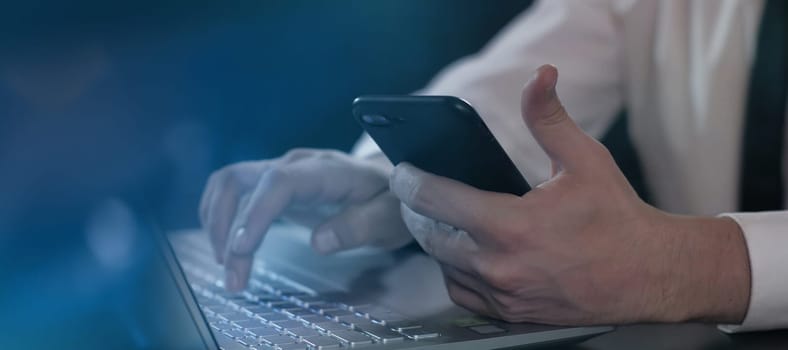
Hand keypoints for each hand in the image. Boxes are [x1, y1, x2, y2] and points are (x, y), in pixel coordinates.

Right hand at [200, 149, 411, 290]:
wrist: (390, 183)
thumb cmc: (391, 202)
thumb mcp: (390, 218)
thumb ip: (359, 227)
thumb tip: (319, 243)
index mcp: (327, 170)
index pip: (279, 182)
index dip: (256, 213)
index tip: (241, 248)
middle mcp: (297, 164)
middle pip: (242, 181)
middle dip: (227, 229)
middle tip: (234, 277)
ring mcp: (281, 169)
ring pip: (230, 183)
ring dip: (217, 223)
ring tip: (227, 267)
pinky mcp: (272, 182)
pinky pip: (233, 189)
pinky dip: (221, 217)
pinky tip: (226, 246)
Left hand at [389, 65, 750, 325]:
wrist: (649, 275)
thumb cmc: (617, 218)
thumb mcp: (584, 159)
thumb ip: (549, 118)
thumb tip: (540, 77)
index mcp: (511, 226)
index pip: (436, 201)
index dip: (410, 182)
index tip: (401, 172)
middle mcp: (500, 266)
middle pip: (430, 237)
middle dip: (418, 213)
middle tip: (416, 195)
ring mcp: (504, 295)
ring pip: (443, 268)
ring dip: (437, 244)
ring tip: (442, 222)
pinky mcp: (512, 314)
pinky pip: (463, 294)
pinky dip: (457, 273)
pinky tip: (466, 256)